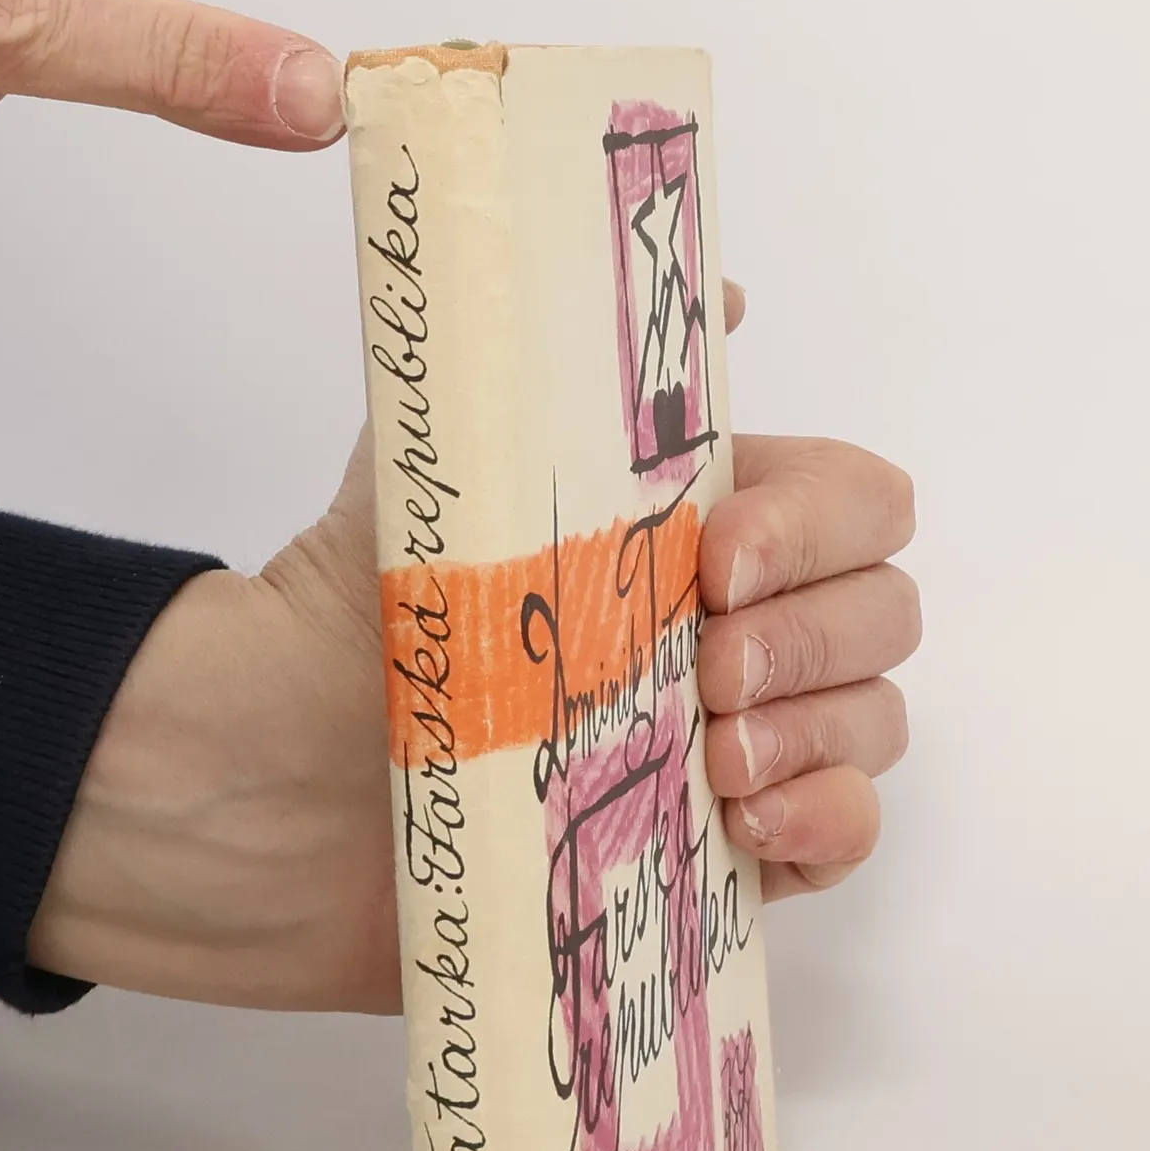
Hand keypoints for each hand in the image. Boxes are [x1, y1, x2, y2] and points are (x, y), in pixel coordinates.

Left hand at [29, 286, 918, 1010]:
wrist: (266, 795)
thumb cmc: (352, 628)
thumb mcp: (444, 466)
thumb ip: (559, 368)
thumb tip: (720, 291)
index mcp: (691, 528)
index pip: (854, 499)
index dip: (820, 524)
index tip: (718, 562)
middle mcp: (728, 633)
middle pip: (883, 610)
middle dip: (814, 636)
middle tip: (701, 670)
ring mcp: (728, 751)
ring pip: (874, 720)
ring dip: (816, 731)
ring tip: (708, 760)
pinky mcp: (711, 860)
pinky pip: (845, 837)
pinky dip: (828, 826)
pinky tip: (746, 825)